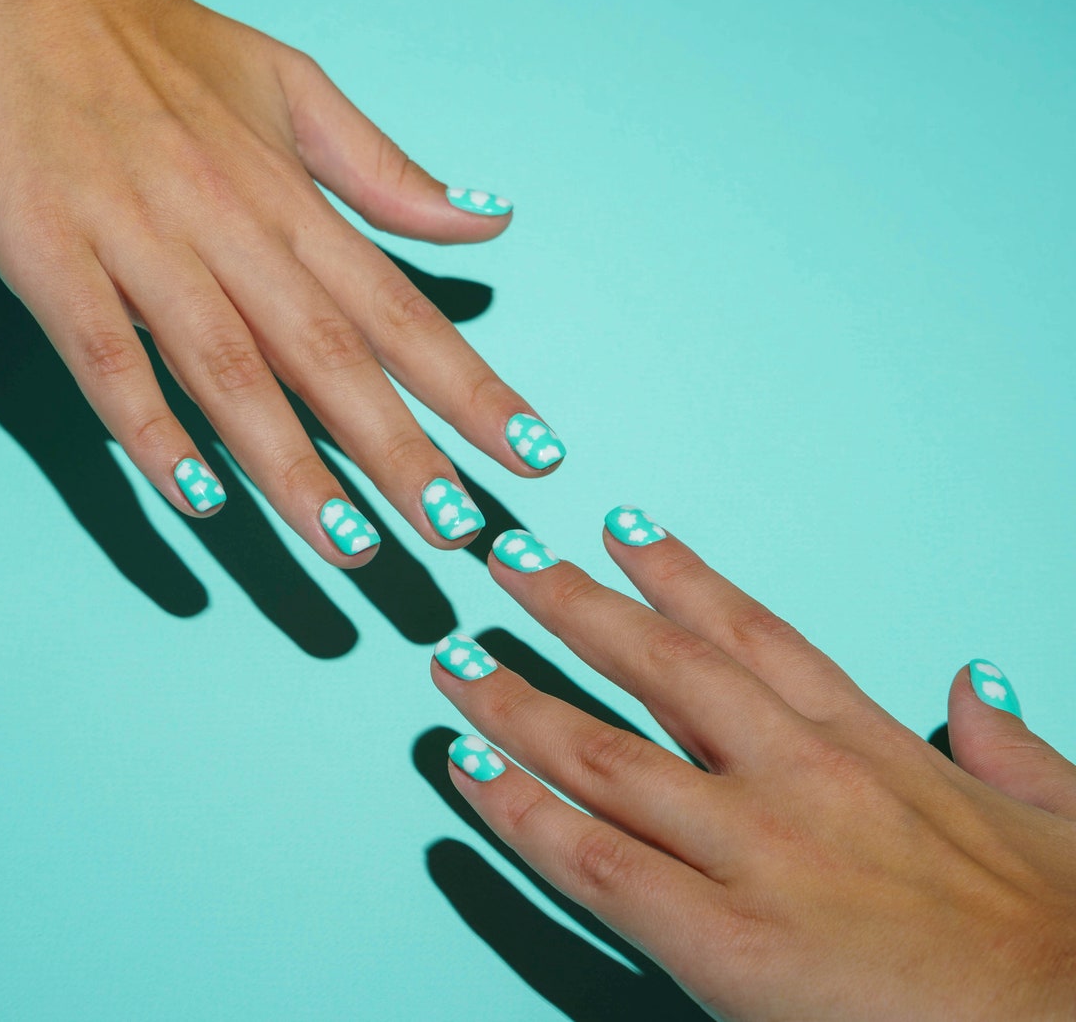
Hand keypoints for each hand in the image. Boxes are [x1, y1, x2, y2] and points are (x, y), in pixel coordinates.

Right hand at [0, 0, 560, 567]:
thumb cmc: (159, 42)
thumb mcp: (291, 84)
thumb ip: (382, 170)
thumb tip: (486, 227)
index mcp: (287, 195)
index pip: (396, 308)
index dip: (468, 386)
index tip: (530, 456)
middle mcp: (227, 224)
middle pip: (328, 353)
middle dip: (399, 450)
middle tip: (460, 534)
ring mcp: (136, 241)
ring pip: (227, 369)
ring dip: (290, 465)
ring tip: (349, 545)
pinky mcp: (48, 255)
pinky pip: (105, 355)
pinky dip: (147, 428)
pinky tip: (192, 496)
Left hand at [431, 511, 1075, 1019]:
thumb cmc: (1072, 942)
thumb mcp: (1061, 818)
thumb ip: (1011, 748)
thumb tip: (976, 689)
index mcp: (874, 747)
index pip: (755, 636)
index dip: (678, 578)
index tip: (620, 530)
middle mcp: (801, 779)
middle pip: (662, 669)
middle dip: (575, 608)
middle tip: (507, 562)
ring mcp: (756, 853)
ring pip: (604, 756)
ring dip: (517, 701)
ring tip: (456, 663)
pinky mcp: (724, 940)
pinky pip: (594, 863)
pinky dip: (521, 813)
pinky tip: (470, 772)